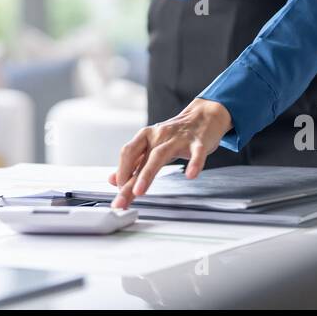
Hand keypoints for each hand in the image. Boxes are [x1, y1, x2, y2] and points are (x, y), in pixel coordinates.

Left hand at [107, 98, 232, 209]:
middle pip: (142, 157)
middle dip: (130, 180)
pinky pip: (196, 153)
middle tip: (121, 199)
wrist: (203, 116)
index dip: (121, 172)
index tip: (118, 191)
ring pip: (161, 155)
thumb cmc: (175, 134)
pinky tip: (190, 175)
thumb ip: (134, 163)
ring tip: (140, 191)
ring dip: (148, 173)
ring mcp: (179, 138)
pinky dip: (194, 164)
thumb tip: (113, 180)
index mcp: (146, 136)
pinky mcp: (198, 142)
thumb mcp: (152, 145)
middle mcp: (160, 135)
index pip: (128, 153)